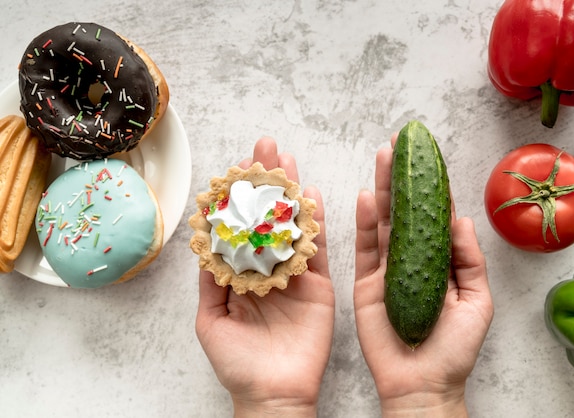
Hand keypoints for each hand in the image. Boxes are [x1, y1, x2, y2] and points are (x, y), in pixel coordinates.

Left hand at [195, 137, 334, 416]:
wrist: (272, 392)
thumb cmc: (237, 363)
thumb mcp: (211, 320)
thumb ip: (210, 282)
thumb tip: (201, 246)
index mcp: (241, 274)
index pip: (240, 227)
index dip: (238, 198)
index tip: (235, 168)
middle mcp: (268, 268)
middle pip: (268, 217)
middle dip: (266, 182)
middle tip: (264, 147)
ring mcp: (295, 274)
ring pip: (293, 225)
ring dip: (290, 192)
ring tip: (286, 160)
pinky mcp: (318, 284)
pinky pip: (316, 248)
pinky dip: (315, 222)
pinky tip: (311, 195)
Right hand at [354, 134, 493, 416]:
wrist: (423, 382)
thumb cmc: (455, 348)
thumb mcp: (477, 300)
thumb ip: (468, 258)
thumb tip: (459, 217)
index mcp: (439, 261)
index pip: (435, 215)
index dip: (432, 185)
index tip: (429, 155)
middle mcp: (411, 258)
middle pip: (405, 210)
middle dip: (402, 176)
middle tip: (399, 144)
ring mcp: (386, 269)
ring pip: (384, 221)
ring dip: (383, 188)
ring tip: (384, 156)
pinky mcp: (366, 282)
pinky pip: (364, 247)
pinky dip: (364, 221)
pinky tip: (367, 195)